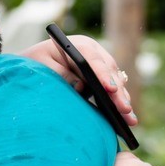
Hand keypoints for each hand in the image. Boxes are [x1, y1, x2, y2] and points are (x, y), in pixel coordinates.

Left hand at [21, 35, 138, 126]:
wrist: (34, 64)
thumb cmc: (35, 63)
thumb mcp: (42, 66)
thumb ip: (60, 74)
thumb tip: (81, 87)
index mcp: (78, 45)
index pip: (93, 60)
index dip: (103, 75)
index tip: (110, 89)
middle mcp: (93, 53)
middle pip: (110, 72)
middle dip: (118, 92)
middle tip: (125, 110)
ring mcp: (100, 65)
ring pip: (116, 81)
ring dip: (123, 100)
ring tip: (130, 119)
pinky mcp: (102, 78)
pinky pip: (114, 90)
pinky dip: (120, 103)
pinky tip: (127, 118)